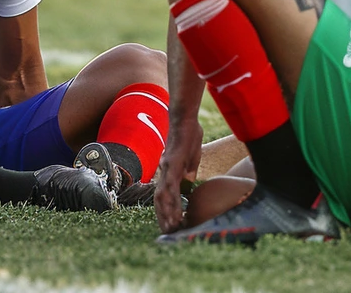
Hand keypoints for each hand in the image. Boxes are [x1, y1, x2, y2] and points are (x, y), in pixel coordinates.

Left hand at [154, 117, 204, 232]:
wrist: (186, 118)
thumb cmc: (189, 135)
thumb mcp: (191, 158)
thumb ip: (187, 171)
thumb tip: (187, 184)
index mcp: (168, 170)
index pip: (164, 194)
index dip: (165, 209)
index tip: (170, 222)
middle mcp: (164, 170)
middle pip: (159, 199)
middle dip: (163, 216)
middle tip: (168, 232)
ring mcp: (167, 167)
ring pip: (163, 196)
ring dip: (166, 213)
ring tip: (172, 227)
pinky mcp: (172, 164)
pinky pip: (170, 186)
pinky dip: (171, 201)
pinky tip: (175, 211)